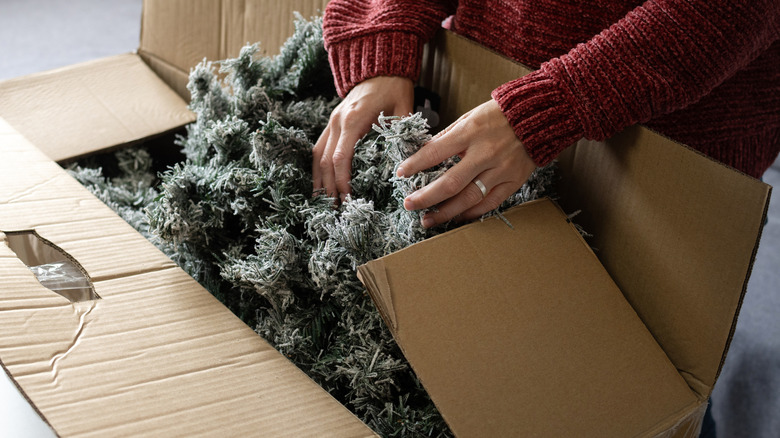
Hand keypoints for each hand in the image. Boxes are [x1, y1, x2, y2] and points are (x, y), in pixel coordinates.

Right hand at [313, 76, 413, 201]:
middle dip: (329, 186)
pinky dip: (317, 168)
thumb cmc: (394, 88)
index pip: (340, 157)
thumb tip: (409, 162)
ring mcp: (331, 122)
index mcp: (353, 120)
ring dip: (319, 180)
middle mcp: (337, 122)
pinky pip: (319, 148)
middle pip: (325, 161)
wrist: (379, 68)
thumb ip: (404, 133)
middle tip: (335, 209)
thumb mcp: (404, 109)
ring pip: (317, 155)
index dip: (341, 180)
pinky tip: (320, 184)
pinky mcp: (332, 123)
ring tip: (323, 202)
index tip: (347, 198)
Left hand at [397, 99, 536, 227]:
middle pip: (450, 182)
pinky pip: (490, 203)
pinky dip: (471, 213)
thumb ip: (448, 136)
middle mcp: (485, 153)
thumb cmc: (500, 115)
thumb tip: (424, 154)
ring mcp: (501, 169)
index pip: (436, 152)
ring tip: (428, 220)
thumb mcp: (470, 116)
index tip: (400, 173)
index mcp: (471, 132)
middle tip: (409, 204)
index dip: (415, 165)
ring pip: (469, 198)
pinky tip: (456, 217)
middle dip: (426, 197)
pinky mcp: (513, 181)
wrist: (539, 116)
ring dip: (445, 212)